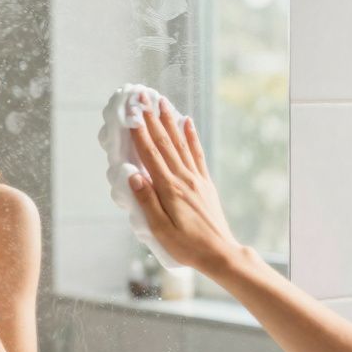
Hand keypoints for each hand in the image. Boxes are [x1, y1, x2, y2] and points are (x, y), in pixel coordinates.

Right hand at [126, 95, 242, 274]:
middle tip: (143, 97)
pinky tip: (187, 122)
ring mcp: (196, 179)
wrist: (220, 253)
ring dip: (170, 121)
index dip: (140, 132)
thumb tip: (134, 176)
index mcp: (169, 189)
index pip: (150, 155)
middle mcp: (184, 178)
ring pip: (181, 143)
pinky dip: (191, 136)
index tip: (131, 113)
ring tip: (162, 102)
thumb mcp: (160, 230)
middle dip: (152, 119)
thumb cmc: (187, 246)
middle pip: (165, 143)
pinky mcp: (205, 183)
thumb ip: (146, 201)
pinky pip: (197, 154)